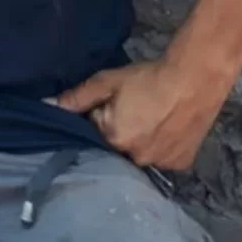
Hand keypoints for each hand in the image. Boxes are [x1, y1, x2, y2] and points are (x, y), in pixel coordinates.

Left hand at [54, 58, 231, 169]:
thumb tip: (46, 106)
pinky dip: (160, 147)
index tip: (114, 103)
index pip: (94, 132)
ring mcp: (160, 164)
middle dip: (119, 130)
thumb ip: (76, 98)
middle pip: (116, 146)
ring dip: (140, 141)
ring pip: (139, 154)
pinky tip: (165, 129)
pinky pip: (162, 158)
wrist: (195, 79)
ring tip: (151, 119)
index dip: (100, 115)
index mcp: (113, 139)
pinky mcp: (181, 164)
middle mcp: (136, 158)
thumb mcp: (107, 82)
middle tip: (135, 110)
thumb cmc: (148, 78)